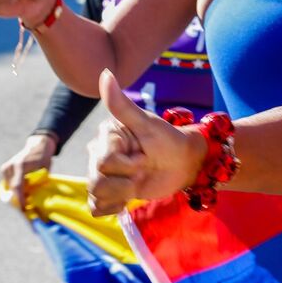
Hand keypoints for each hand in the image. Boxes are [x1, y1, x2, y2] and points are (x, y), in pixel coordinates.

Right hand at [0, 133, 57, 207]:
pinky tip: (23, 192)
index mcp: (20, 166)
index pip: (18, 186)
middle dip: (19, 200)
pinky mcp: (4, 169)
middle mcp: (10, 167)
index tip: (23, 209)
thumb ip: (37, 182)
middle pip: (13, 189)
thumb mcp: (44, 170)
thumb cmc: (44, 158)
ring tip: (27, 202)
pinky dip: (15, 189)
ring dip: (17, 195)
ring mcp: (6, 168)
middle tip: (27, 211)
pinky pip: (9, 184)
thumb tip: (34, 198)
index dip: (20, 199)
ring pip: (10, 188)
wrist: (37, 145)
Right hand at [86, 69, 205, 215]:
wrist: (185, 163)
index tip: (144, 154)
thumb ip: (122, 104)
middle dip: (127, 181)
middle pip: (97, 181)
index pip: (105, 162)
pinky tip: (128, 198)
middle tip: (144, 168)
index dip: (129, 164)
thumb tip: (104, 73)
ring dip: (122, 194)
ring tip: (138, 182)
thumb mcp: (148, 124)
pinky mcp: (109, 193)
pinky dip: (114, 208)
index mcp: (106, 135)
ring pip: (96, 195)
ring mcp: (102, 174)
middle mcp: (98, 153)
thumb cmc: (169, 139)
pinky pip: (97, 209)